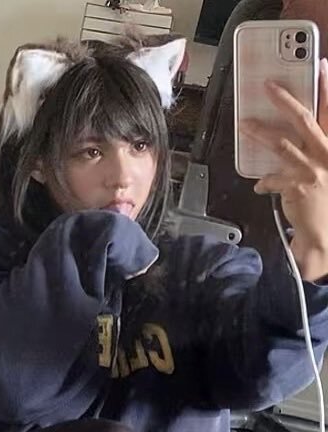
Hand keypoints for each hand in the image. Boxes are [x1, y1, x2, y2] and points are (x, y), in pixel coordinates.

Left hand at [241, 58, 327, 272]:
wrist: (326, 233)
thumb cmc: (324, 201)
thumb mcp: (325, 171)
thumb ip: (311, 153)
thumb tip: (288, 143)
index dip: (327, 87)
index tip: (322, 65)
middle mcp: (326, 154)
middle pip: (303, 119)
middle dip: (284, 100)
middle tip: (267, 85)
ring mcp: (312, 170)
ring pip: (281, 144)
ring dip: (260, 132)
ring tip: (244, 125)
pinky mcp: (297, 187)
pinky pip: (272, 179)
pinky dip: (264, 181)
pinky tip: (260, 185)